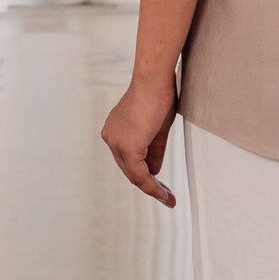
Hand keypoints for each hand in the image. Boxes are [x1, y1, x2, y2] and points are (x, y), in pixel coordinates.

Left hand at [102, 77, 178, 205]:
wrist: (154, 81)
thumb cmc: (158, 95)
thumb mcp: (157, 128)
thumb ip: (153, 150)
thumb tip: (155, 171)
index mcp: (115, 129)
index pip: (129, 157)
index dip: (145, 171)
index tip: (157, 182)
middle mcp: (112, 137)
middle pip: (130, 168)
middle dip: (148, 183)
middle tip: (164, 195)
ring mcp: (117, 143)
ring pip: (134, 174)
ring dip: (151, 188)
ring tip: (167, 198)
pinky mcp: (127, 148)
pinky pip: (139, 174)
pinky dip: (151, 186)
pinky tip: (162, 193)